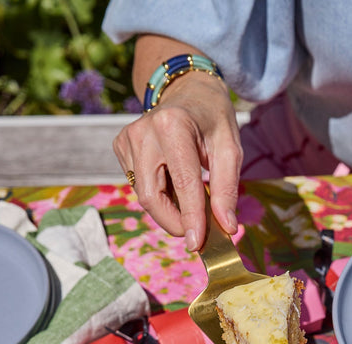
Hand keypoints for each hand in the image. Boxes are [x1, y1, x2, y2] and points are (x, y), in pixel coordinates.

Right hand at [113, 73, 242, 249]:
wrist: (188, 91)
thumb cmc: (213, 121)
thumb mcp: (230, 150)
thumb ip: (227, 190)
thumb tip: (227, 227)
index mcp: (173, 126)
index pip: (182, 184)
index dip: (191, 219)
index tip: (198, 245)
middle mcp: (143, 131)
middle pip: (151, 197)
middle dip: (174, 222)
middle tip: (197, 233)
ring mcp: (127, 139)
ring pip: (143, 196)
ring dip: (169, 209)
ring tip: (190, 198)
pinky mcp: (120, 147)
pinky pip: (139, 186)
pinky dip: (159, 195)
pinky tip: (173, 182)